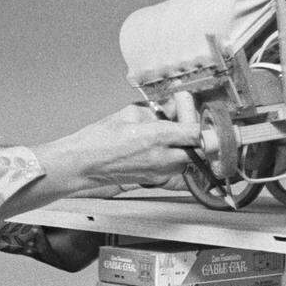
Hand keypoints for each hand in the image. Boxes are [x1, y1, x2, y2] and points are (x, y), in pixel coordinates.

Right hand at [36, 103, 198, 195]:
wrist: (83, 165)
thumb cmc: (100, 139)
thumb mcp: (131, 114)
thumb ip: (158, 110)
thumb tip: (174, 107)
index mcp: (158, 136)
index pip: (198, 133)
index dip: (203, 124)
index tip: (198, 116)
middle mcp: (163, 157)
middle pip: (200, 149)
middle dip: (197, 136)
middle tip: (185, 124)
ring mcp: (160, 172)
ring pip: (189, 159)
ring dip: (187, 147)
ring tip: (171, 135)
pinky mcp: (154, 179)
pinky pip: (175, 167)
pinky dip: (175, 156)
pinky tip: (161, 147)